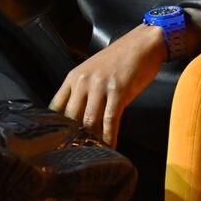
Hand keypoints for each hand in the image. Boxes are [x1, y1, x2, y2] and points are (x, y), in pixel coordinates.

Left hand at [49, 24, 166, 147]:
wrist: (144, 43)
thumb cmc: (121, 59)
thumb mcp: (94, 72)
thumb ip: (83, 92)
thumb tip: (77, 120)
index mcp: (74, 77)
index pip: (56, 107)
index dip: (56, 127)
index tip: (57, 143)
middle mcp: (83, 81)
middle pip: (71, 117)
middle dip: (72, 138)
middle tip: (74, 156)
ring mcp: (100, 86)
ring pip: (89, 121)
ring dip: (91, 141)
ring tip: (93, 156)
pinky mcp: (118, 91)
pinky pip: (110, 120)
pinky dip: (109, 137)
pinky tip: (111, 148)